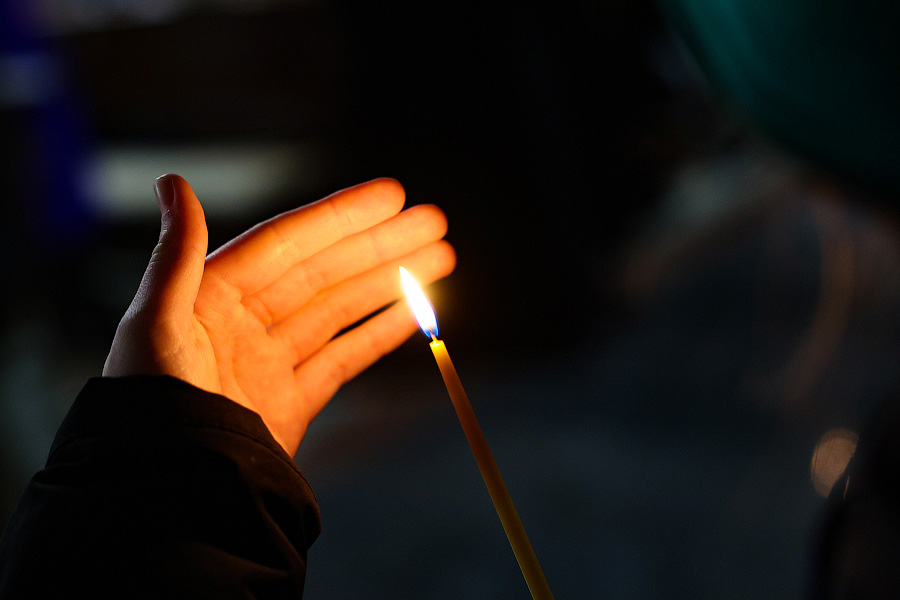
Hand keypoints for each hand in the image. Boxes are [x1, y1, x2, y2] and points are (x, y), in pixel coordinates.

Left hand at [103, 175, 454, 455]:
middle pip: (327, 271)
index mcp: (215, 295)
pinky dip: (380, 333)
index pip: (290, 243)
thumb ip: (176, 256)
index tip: (391, 196)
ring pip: (343, 310)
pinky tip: (413, 312)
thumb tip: (174, 181)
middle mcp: (247, 322)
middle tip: (433, 222)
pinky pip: (345, 358)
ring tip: (439, 258)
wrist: (166, 489)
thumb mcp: (154, 324)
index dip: (341, 218)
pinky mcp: (292, 402)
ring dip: (390, 282)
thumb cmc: (147, 405)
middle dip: (381, 245)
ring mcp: (273, 362)